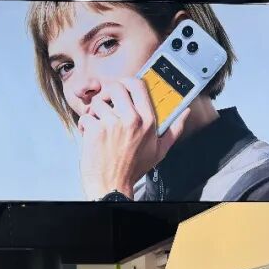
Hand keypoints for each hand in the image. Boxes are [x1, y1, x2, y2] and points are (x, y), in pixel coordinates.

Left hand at [78, 78, 190, 199]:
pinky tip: (89, 135)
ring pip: (97, 103)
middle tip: (105, 103)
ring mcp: (112, 124)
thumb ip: (174, 129)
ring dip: (93, 113)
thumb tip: (185, 113)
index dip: (126, 81)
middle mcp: (132, 120)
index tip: (120, 86)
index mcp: (148, 121)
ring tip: (97, 125)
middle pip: (115, 87)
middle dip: (107, 93)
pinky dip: (83, 125)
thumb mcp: (160, 150)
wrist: (113, 186)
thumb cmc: (134, 169)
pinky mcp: (96, 131)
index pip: (138, 85)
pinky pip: (85, 117)